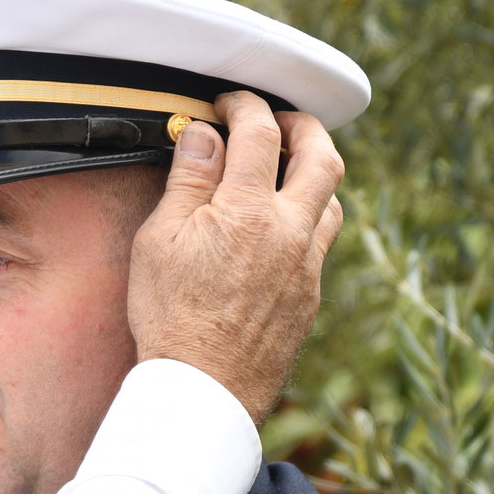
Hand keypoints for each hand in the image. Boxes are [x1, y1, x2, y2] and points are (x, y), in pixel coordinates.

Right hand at [127, 91, 345, 422]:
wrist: (204, 389)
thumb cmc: (171, 319)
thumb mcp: (159, 241)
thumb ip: (188, 180)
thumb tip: (203, 134)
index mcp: (249, 210)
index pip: (258, 132)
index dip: (244, 106)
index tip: (228, 103)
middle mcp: (290, 231)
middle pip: (323, 156)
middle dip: (304, 126)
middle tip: (282, 120)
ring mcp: (307, 265)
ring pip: (334, 200)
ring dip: (315, 174)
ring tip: (289, 172)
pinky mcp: (310, 295)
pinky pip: (322, 242)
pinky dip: (308, 219)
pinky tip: (283, 229)